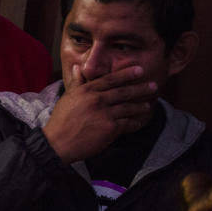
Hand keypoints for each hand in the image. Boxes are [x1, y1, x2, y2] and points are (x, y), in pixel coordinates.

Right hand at [42, 65, 156, 163]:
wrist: (58, 143)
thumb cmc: (61, 121)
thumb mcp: (67, 98)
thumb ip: (76, 82)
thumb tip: (76, 67)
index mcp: (87, 90)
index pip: (111, 79)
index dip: (127, 74)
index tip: (139, 70)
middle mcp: (97, 99)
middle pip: (124, 91)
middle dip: (140, 88)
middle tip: (153, 85)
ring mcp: (105, 114)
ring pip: (128, 107)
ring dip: (140, 106)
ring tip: (148, 105)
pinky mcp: (110, 128)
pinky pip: (127, 123)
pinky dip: (134, 123)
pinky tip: (139, 122)